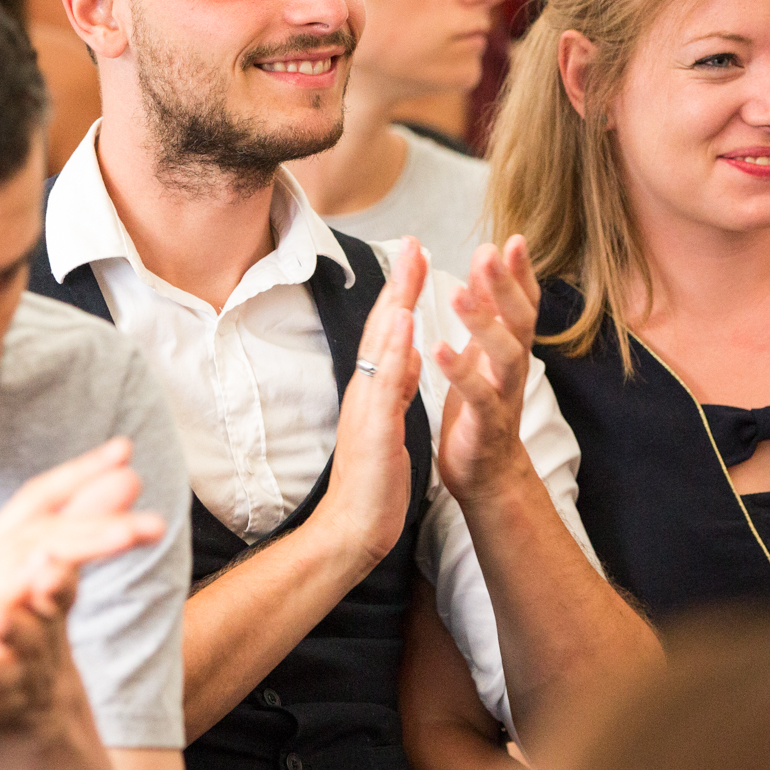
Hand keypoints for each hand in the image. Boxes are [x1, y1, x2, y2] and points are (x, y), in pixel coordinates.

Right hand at [0, 439, 162, 769]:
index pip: (35, 502)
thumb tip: (60, 553)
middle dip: (91, 490)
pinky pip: (0, 603)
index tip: (123, 450)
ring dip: (90, 535)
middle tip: (137, 468)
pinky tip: (68, 571)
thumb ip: (21, 581)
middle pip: (41, 516)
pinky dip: (34, 582)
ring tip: (141, 526)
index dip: (78, 473)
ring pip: (34, 551)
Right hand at [315, 238, 424, 566]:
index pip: (388, 331)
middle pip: (381, 326)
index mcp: (374, 387)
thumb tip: (410, 351)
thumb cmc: (373, 481)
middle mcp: (365, 389)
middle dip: (398, 282)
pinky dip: (394, 352)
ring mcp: (366, 407)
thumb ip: (396, 386)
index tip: (415, 254)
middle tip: (412, 240)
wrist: (353, 529)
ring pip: (381, 348)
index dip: (401, 291)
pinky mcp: (373, 430)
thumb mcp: (389, 423)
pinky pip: (385, 385)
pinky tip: (404, 326)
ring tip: (408, 265)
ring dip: (394, 304)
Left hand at [435, 235, 541, 504]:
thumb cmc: (481, 406)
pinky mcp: (485, 423)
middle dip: (506, 285)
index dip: (520, 272)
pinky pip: (477, 394)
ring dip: (483, 321)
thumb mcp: (486, 351)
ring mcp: (503, 395)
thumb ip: (489, 310)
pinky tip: (438, 347)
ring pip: (506, 354)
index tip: (511, 239)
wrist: (487, 472)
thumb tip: (488, 262)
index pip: (522, 302)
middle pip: (520, 320)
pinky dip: (459, 370)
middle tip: (488, 254)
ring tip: (457, 292)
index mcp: (509, 346)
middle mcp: (513, 367)